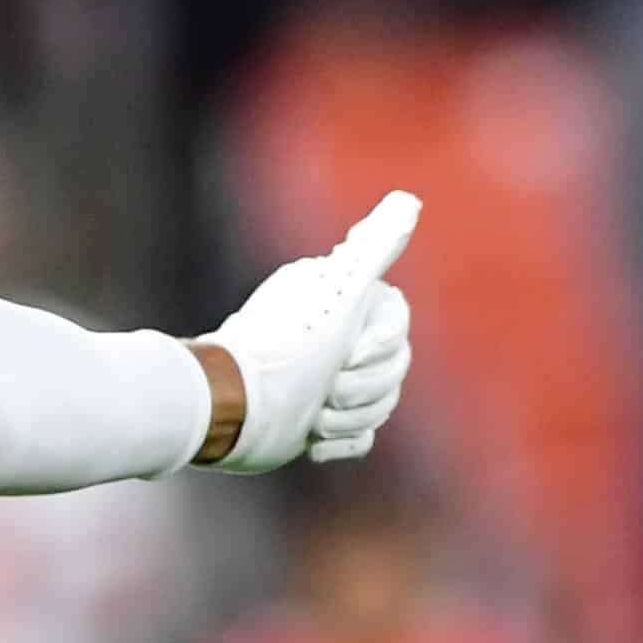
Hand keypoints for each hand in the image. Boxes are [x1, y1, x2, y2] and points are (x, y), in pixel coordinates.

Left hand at [201, 192, 417, 473]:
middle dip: (364, 387)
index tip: (348, 350)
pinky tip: (312, 441)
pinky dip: (341, 442)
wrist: (235, 408)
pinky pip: (361, 438)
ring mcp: (324, 379)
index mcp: (336, 301)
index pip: (398, 325)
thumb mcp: (339, 293)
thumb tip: (407, 200)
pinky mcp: (317, 420)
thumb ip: (375, 247)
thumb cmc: (288, 349)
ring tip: (314, 415)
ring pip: (381, 404)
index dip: (382, 345)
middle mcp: (331, 334)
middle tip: (327, 388)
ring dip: (350, 416)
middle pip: (394, 369)